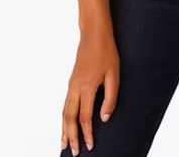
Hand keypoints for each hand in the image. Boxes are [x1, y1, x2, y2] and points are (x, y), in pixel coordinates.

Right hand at [61, 28, 119, 154]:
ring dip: (64, 129)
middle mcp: (76, 87)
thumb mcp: (114, 74)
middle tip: (73, 152)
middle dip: (71, 136)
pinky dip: (64, 117)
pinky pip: (65, 103)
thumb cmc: (106, 52)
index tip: (90, 146)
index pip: (85, 117)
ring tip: (64, 143)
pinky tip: (66, 122)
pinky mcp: (72, 81)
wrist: (94, 34)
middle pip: (69, 118)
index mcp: (87, 87)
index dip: (87, 133)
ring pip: (64, 111)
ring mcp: (72, 84)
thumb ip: (110, 98)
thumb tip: (104, 118)